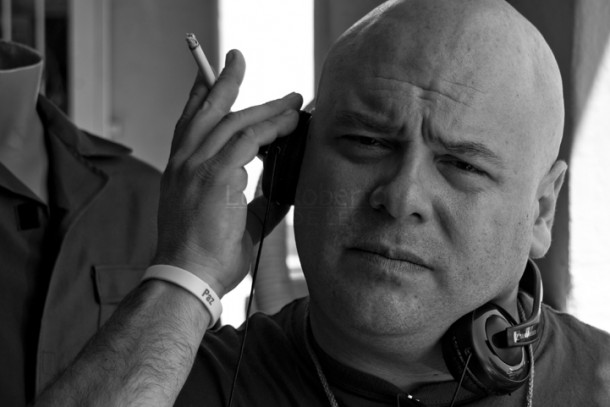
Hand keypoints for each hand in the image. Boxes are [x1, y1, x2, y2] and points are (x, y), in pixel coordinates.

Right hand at [154, 50, 302, 296]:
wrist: (188, 278)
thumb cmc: (205, 254)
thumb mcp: (231, 219)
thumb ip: (254, 198)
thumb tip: (283, 186)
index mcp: (180, 170)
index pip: (188, 122)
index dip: (199, 94)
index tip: (209, 77)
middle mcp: (183, 161)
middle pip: (206, 108)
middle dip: (225, 80)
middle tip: (238, 58)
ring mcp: (196, 166)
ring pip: (234, 121)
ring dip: (267, 108)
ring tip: (291, 100)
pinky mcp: (215, 175)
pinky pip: (250, 140)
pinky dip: (273, 129)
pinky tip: (291, 124)